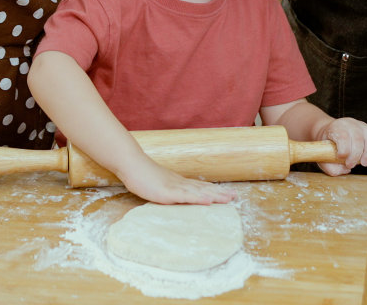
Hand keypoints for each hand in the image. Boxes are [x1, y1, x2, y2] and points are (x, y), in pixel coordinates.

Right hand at [118, 159, 235, 205]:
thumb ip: (166, 190)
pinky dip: (199, 198)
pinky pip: (186, 196)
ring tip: (229, 199)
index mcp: (178, 183)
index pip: (199, 187)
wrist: (131, 165)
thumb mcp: (156, 185)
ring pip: (199, 192)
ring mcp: (175, 187)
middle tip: (235, 197)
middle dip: (220, 193)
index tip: (226, 194)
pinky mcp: (168, 192)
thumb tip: (171, 196)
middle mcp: (180, 183)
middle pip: (204, 188)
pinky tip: (209, 201)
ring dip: (215, 195)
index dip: (213, 190)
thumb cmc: (140, 175)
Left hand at [315, 117, 366, 175]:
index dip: (344, 149)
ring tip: (366, 163)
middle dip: (356, 155)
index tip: (342, 158)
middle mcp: (350, 124)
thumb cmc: (328, 146)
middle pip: (358, 137)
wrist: (332, 132)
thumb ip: (330, 166)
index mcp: (336, 127)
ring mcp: (362, 126)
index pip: (343, 135)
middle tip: (351, 165)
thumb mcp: (322, 155)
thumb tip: (345, 170)